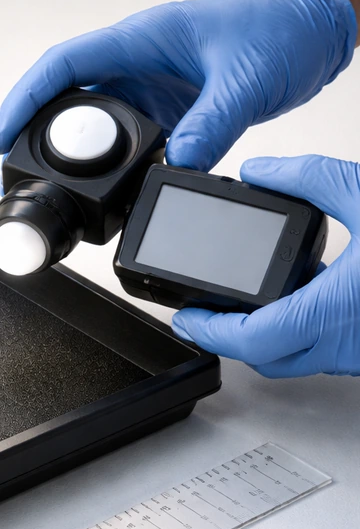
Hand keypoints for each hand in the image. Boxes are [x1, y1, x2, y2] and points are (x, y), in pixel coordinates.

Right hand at [0, 0, 356, 172]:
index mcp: (142, 40)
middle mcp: (137, 65)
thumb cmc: (283, 26)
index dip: (23, 100)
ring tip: (53, 195)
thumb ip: (210, 126)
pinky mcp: (166, 114)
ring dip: (72, 160)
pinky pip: (126, 146)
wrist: (317, 29)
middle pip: (65, 103)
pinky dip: (113, 171)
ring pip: (92, 129)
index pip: (64, 66)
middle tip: (15, 179)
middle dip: (32, 140)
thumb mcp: (245, 79)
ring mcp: (149, 90)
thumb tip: (177, 169)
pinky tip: (109, 195)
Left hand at [171, 155, 359, 377]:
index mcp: (338, 311)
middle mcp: (349, 344)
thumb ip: (309, 177)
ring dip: (266, 337)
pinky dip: (303, 333)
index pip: (251, 340)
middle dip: (231, 336)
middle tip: (208, 310)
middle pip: (265, 358)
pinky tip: (308, 298)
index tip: (185, 316)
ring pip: (296, 360)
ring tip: (248, 303)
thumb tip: (262, 168)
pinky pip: (326, 353)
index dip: (209, 332)